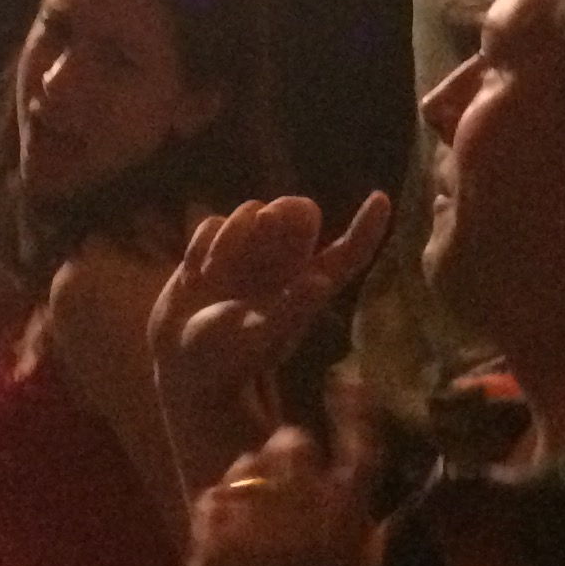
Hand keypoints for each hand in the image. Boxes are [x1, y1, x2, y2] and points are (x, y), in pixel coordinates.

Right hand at [150, 192, 389, 497]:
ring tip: (212, 276)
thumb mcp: (262, 337)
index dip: (367, 227)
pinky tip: (193, 279)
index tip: (382, 199)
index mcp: (305, 287)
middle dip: (279, 214)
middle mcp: (282, 265)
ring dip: (230, 238)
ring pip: (252, 209)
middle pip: (299, 211)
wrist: (182, 366)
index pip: (348, 252)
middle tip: (261, 226)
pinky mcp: (214, 250)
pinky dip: (201, 245)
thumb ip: (290, 308)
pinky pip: (213, 220)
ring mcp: (248, 255)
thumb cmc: (227, 359)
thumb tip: (321, 282)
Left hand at [177, 421, 376, 565]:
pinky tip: (218, 551)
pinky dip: (213, 515)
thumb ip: (346, 525)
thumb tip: (339, 474)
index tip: (344, 379)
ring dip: (244, 484)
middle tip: (273, 493)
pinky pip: (213, 494)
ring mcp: (259, 521)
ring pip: (247, 463)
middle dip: (282, 459)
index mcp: (354, 533)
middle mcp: (312, 517)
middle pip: (294, 444)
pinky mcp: (212, 534)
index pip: (364, 447)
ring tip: (246, 532)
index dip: (354, 407)